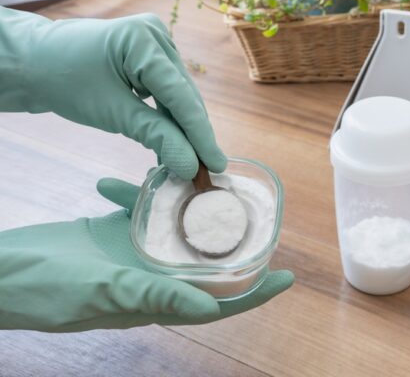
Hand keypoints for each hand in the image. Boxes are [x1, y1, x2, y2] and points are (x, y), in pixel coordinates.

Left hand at [0, 6, 225, 178]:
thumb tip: (192, 165)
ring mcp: (156, 41)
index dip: (200, 135)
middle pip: (185, 95)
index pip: (181, 97)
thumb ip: (156, 136)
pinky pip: (170, 89)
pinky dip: (172, 116)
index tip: (217, 165)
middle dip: (195, 133)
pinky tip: (178, 141)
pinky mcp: (152, 53)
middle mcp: (157, 34)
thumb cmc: (64, 82)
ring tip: (195, 161)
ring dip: (185, 127)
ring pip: (180, 94)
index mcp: (144, 40)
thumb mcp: (112, 113)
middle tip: (209, 171)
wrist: (35, 62)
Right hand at [0, 178, 293, 331]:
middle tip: (254, 209)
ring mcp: (131, 256)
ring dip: (188, 206)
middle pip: (207, 262)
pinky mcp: (109, 235)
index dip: (255, 294)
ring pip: (176, 229)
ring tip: (198, 179)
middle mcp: (151, 278)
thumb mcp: (104, 291)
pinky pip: (138, 211)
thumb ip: (155, 297)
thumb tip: (210, 307)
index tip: (288, 276)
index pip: (218, 303)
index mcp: (156, 300)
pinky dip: (139, 193)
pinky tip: (130, 177)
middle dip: (233, 238)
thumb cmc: (45, 290)